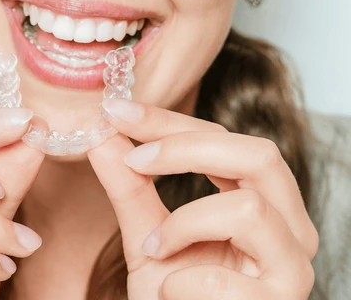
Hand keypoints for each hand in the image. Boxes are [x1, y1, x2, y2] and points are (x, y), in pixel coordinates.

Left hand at [88, 99, 317, 299]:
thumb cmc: (174, 294)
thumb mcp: (146, 235)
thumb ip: (129, 188)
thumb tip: (102, 136)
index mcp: (262, 201)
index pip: (224, 141)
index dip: (169, 122)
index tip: (119, 111)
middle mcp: (289, 227)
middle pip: (258, 155)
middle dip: (186, 148)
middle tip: (134, 159)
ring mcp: (292, 267)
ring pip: (249, 210)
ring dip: (183, 225)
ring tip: (156, 248)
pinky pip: (225, 277)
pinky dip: (183, 281)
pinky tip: (173, 292)